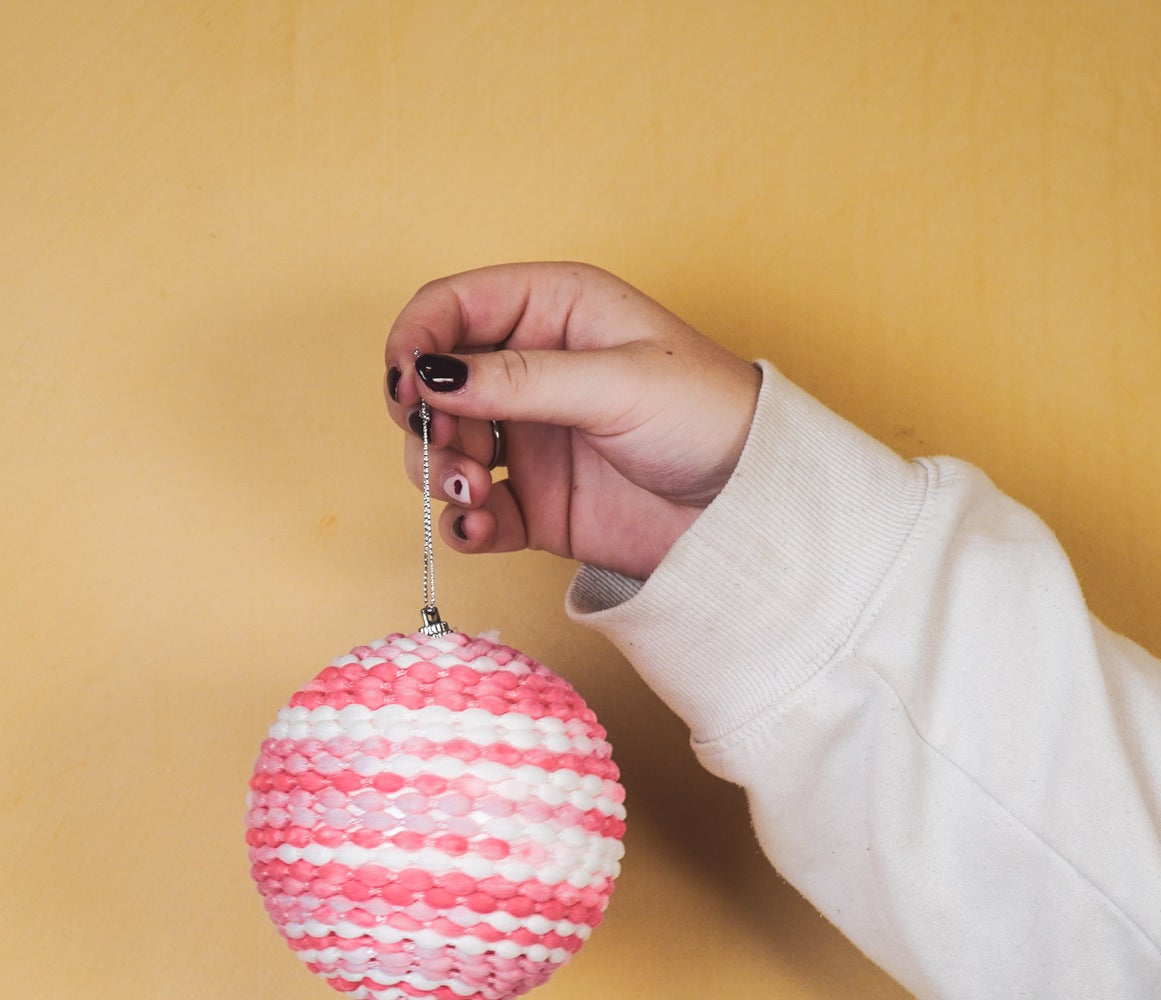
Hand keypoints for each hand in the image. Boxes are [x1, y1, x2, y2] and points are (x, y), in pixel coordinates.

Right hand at [384, 262, 761, 580]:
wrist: (754, 507)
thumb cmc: (709, 416)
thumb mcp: (615, 382)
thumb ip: (517, 380)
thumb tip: (429, 375)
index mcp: (551, 311)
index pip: (452, 309)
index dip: (416, 342)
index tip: (406, 386)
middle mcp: (530, 372)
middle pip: (434, 387)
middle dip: (428, 422)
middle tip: (452, 455)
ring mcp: (529, 441)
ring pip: (444, 451)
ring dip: (441, 474)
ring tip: (476, 496)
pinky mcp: (534, 505)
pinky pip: (474, 513)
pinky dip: (464, 525)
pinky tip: (479, 530)